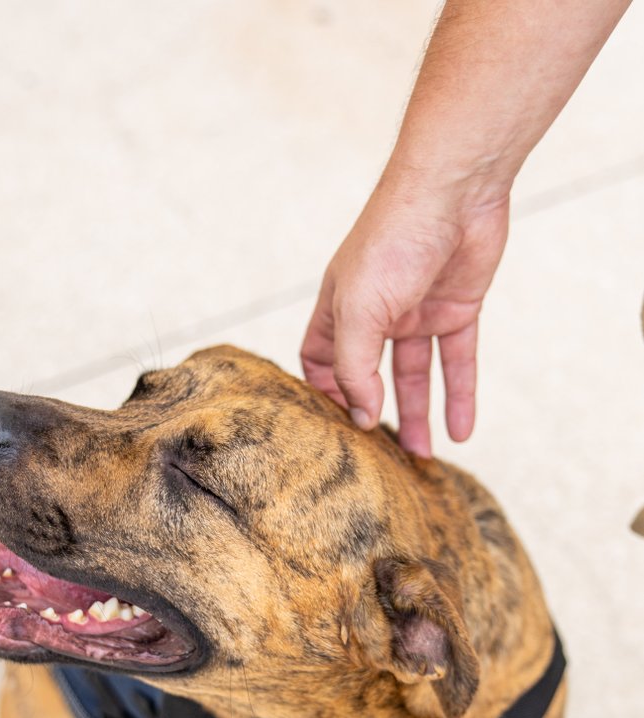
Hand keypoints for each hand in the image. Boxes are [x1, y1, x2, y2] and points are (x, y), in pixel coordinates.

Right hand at [301, 174, 509, 457]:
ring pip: (414, 376)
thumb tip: (364, 417)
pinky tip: (462, 431)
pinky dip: (460, 395)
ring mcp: (416, 313)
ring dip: (419, 415)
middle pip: (370, 376)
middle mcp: (376, 314)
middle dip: (376, 415)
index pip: (322, 361)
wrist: (456, 191)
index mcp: (340, 309)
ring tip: (424, 458)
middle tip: (383, 459)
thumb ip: (356, 368)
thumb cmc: (393, 239)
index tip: (340, 431)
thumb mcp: (360, 311)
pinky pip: (456, 362)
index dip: (327, 394)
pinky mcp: (456, 311)